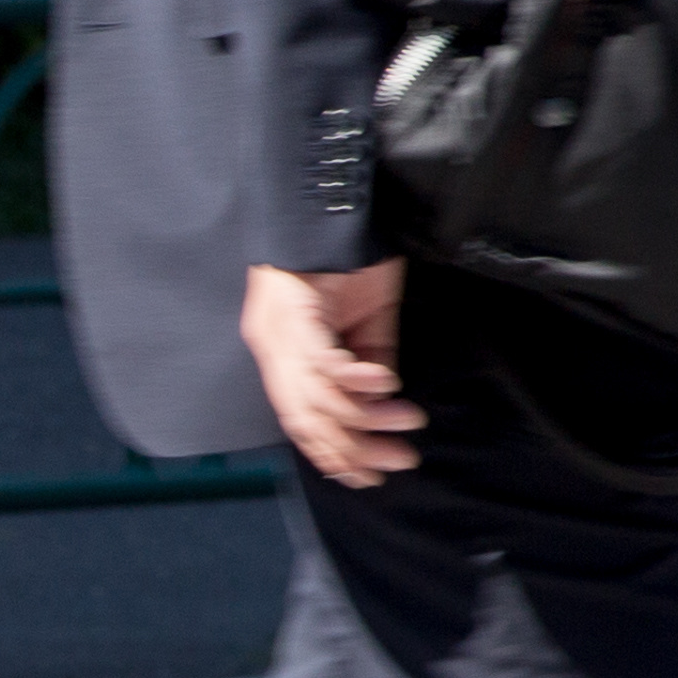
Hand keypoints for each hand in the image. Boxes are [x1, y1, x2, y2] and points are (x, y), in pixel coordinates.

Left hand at [244, 260, 422, 487]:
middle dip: (352, 449)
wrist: (332, 200)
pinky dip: (354, 379)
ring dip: (365, 418)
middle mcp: (272, 347)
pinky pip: (321, 359)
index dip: (332, 453)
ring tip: (406, 424)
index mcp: (283, 353)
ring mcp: (276, 331)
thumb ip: (371, 357)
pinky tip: (386, 385)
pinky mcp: (292, 310)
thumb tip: (383, 401)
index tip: (367, 477)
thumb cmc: (347, 254)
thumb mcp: (367, 315)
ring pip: (315, 397)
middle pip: (305, 419)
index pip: (301, 419)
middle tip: (395, 463)